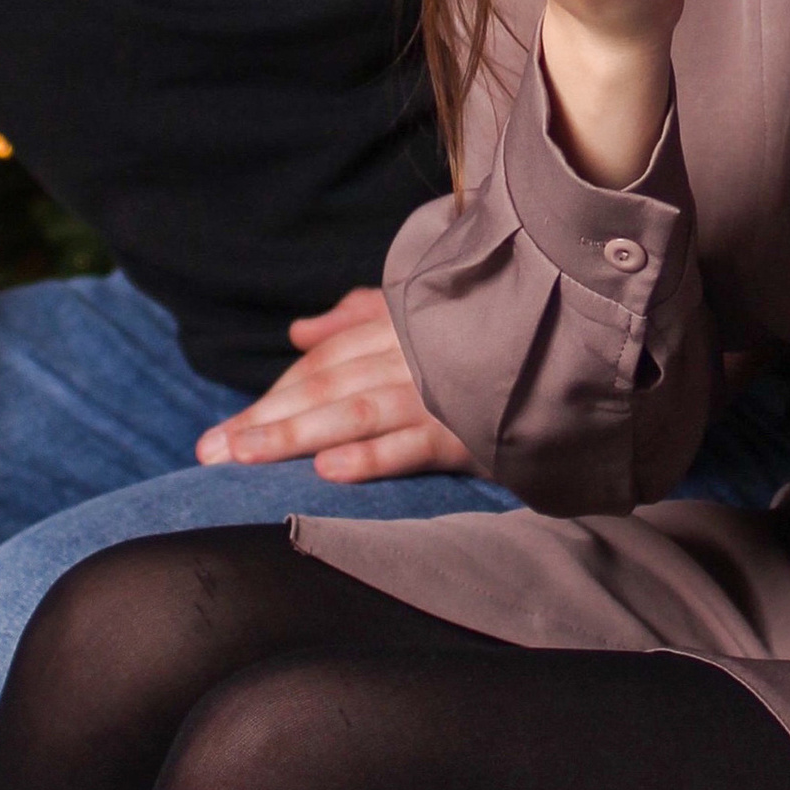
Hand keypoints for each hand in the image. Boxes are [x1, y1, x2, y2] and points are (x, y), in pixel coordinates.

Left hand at [197, 285, 477, 481]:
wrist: (578, 357)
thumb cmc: (495, 342)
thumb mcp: (425, 319)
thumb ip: (362, 318)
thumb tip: (299, 331)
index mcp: (402, 330)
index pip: (324, 363)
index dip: (272, 395)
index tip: (225, 432)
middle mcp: (414, 354)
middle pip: (325, 384)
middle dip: (265, 419)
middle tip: (211, 451)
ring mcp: (442, 389)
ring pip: (356, 410)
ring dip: (296, 435)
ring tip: (244, 458)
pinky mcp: (472, 427)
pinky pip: (414, 442)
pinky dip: (371, 455)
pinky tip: (327, 471)